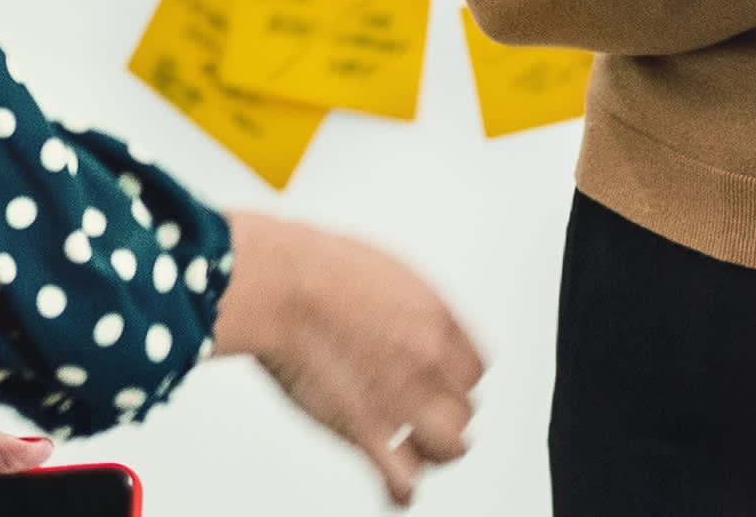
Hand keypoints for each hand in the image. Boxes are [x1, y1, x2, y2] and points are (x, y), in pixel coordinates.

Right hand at [210, 208, 484, 505]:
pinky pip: (403, 478)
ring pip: (451, 445)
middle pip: (464, 406)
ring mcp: (401, 397)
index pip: (474, 367)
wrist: (281, 284)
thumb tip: (396, 314)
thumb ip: (400, 303)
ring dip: (434, 451)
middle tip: (425, 415)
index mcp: (433, 317)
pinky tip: (395, 488)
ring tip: (417, 451)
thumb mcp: (379, 269)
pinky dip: (401, 489)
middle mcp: (427, 359)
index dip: (456, 381)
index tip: (444, 386)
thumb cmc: (312, 266)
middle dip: (445, 413)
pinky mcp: (368, 428)